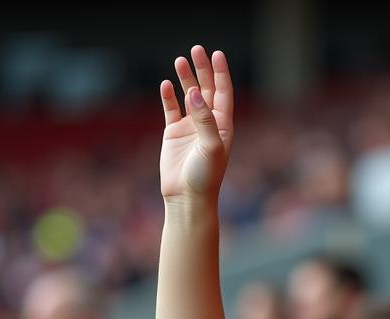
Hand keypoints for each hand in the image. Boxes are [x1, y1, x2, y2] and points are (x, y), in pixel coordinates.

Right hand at [159, 45, 233, 201]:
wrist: (187, 197)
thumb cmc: (205, 176)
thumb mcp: (210, 147)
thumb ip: (204, 119)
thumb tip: (194, 93)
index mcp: (223, 126)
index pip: (223, 93)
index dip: (220, 73)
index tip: (216, 54)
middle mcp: (208, 124)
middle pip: (206, 89)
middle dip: (202, 69)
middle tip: (196, 49)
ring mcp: (190, 127)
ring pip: (188, 96)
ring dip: (185, 78)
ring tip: (179, 60)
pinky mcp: (173, 133)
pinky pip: (170, 109)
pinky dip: (168, 96)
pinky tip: (165, 84)